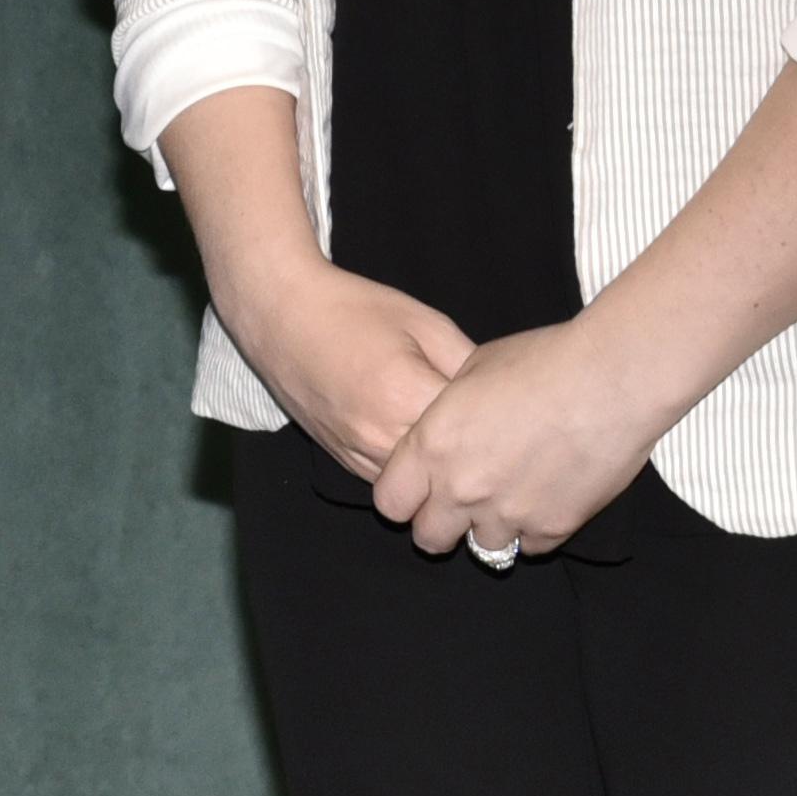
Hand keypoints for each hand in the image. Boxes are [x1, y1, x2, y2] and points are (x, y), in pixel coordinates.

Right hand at [211, 252, 477, 484]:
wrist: (280, 314)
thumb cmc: (354, 309)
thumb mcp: (425, 323)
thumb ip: (469, 364)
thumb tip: (502, 400)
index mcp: (407, 395)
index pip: (476, 431)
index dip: (502, 423)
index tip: (516, 415)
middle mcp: (382, 436)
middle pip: (452, 468)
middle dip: (477, 453)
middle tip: (501, 436)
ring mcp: (359, 455)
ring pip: (423, 486)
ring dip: (444, 471)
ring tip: (463, 445)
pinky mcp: (343, 462)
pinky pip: (394, 483)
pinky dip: (414, 473)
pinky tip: (423, 447)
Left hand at [373, 313, 675, 563]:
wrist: (610, 379)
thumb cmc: (541, 361)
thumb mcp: (470, 370)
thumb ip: (445, 412)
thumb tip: (443, 423)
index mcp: (431, 447)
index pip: (390, 503)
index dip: (402, 498)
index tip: (417, 492)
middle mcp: (462, 488)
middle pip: (428, 537)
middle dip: (438, 525)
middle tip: (458, 507)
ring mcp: (508, 512)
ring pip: (482, 548)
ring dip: (488, 529)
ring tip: (507, 500)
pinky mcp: (554, 526)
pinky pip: (530, 545)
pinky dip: (532, 530)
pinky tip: (543, 500)